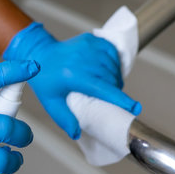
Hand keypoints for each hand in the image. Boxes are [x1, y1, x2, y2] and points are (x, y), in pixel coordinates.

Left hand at [3, 22, 140, 138]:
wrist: (38, 53)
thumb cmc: (45, 80)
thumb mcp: (51, 103)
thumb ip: (65, 120)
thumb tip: (76, 134)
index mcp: (74, 76)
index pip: (104, 89)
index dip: (121, 99)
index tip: (135, 108)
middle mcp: (82, 60)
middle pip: (111, 78)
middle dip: (116, 90)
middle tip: (111, 97)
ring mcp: (88, 47)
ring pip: (113, 66)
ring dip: (115, 77)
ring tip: (109, 84)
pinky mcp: (91, 39)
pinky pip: (112, 51)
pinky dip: (114, 62)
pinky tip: (108, 69)